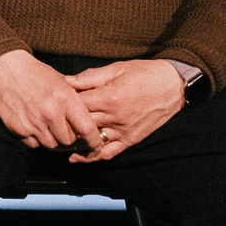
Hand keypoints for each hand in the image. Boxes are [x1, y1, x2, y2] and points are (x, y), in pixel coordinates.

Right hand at [0, 49, 99, 153]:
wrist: (3, 68)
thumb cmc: (35, 73)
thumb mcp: (62, 81)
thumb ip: (75, 101)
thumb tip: (90, 120)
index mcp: (65, 99)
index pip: (87, 129)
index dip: (94, 140)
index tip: (95, 143)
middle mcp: (50, 113)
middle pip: (69, 140)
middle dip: (70, 138)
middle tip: (67, 131)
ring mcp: (33, 122)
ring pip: (51, 145)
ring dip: (53, 139)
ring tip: (49, 127)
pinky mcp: (17, 128)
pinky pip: (34, 144)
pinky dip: (36, 139)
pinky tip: (35, 126)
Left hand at [64, 59, 184, 162]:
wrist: (174, 85)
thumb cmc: (145, 73)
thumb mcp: (116, 69)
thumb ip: (89, 77)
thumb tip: (65, 81)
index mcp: (109, 98)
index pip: (75, 105)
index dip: (62, 103)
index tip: (53, 100)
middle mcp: (115, 117)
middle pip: (79, 124)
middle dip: (63, 122)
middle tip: (50, 120)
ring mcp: (123, 131)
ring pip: (90, 141)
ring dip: (73, 142)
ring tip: (57, 138)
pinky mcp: (131, 140)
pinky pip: (108, 153)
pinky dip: (91, 156)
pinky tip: (76, 156)